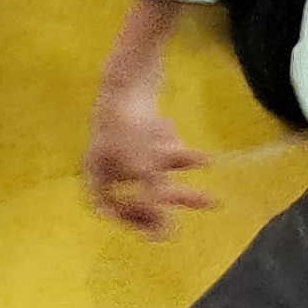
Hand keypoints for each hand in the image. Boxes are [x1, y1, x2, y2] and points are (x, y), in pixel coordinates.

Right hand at [85, 77, 211, 235]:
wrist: (132, 72)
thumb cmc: (130, 123)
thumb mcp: (144, 168)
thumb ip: (153, 199)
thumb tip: (163, 236)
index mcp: (97, 169)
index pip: (104, 204)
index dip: (127, 218)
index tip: (151, 229)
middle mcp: (109, 158)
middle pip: (135, 190)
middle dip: (166, 204)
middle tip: (184, 216)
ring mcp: (126, 141)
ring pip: (153, 171)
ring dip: (179, 181)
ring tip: (209, 198)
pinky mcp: (143, 126)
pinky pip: (161, 151)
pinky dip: (179, 156)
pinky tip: (202, 158)